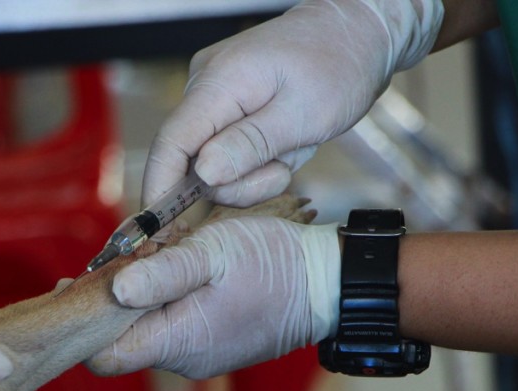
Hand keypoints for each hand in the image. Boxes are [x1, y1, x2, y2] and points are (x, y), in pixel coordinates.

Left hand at [87, 217, 339, 378]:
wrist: (326, 284)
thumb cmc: (275, 265)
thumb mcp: (214, 252)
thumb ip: (163, 272)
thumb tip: (113, 289)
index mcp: (178, 342)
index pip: (103, 356)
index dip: (82, 323)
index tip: (74, 285)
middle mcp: (184, 360)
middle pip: (123, 340)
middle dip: (113, 301)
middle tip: (118, 257)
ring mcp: (200, 355)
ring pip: (148, 331)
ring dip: (142, 297)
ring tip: (155, 257)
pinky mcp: (213, 344)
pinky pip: (174, 327)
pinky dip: (166, 301)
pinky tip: (178, 271)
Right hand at [143, 0, 443, 207]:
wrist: (357, 34)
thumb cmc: (340, 65)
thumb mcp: (305, 114)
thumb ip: (252, 145)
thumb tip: (205, 173)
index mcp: (220, 82)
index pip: (171, 142)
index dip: (160, 189)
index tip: (159, 230)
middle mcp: (206, 86)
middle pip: (193, 161)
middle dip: (237, 182)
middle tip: (283, 170)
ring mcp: (215, 96)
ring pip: (214, 163)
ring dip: (253, 172)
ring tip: (291, 148)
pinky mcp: (228, 106)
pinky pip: (228, 151)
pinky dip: (256, 160)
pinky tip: (283, 144)